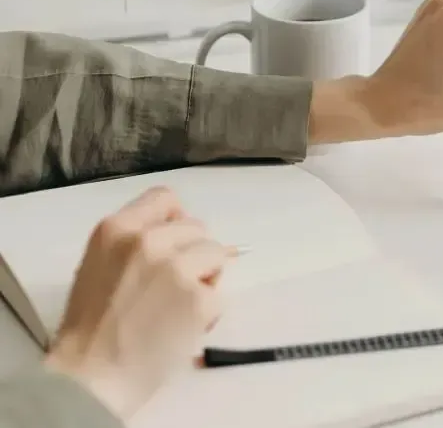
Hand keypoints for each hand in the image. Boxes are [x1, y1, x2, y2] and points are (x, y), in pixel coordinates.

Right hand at [44, 187, 225, 419]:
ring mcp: (178, 268)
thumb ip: (136, 241)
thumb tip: (182, 229)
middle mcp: (149, 241)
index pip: (165, 198)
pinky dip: (209, 309)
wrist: (91, 376)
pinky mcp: (200, 298)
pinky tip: (185, 325)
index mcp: (117, 228)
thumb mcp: (101, 264)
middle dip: (192, 252)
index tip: (174, 240)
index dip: (175, 218)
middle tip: (173, 285)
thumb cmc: (90, 326)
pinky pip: (220, 293)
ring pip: (216, 254)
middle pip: (196, 227)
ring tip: (180, 304)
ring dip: (206, 276)